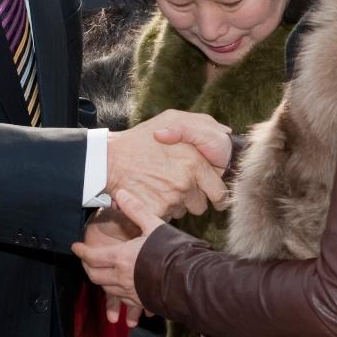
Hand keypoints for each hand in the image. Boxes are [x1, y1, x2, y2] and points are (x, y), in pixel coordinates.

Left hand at [74, 190, 164, 323]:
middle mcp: (121, 278)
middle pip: (95, 275)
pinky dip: (116, 292)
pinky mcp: (142, 302)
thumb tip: (120, 192)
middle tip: (85, 259)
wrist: (190, 281)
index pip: (92, 257)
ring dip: (100, 280)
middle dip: (86, 267)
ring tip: (100, 272)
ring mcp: (131, 292)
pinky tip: (121, 287)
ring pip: (106, 289)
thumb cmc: (172, 251)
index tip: (75, 247)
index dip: (81, 252)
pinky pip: (122, 299)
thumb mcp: (154, 225)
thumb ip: (135, 209)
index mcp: (120, 258)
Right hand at [107, 110, 230, 218]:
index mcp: (195, 163)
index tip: (212, 195)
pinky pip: (168, 218)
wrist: (109, 160)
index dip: (215, 194)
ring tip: (161, 187)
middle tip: (179, 187)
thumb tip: (226, 132)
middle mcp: (186, 183)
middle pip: (201, 206)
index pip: (219, 191)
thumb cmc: (140, 138)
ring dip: (177, 204)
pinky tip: (151, 196)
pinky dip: (161, 210)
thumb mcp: (172, 118)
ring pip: (184, 212)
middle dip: (194, 199)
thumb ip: (202, 125)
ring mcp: (171, 199)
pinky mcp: (157, 212)